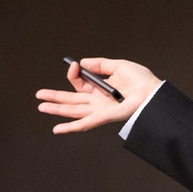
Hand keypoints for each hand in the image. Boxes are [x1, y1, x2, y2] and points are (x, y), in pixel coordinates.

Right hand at [35, 57, 161, 133]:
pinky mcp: (103, 117)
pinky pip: (84, 123)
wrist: (152, 92)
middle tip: (39, 95)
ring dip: (57, 109)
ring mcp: (99, 110)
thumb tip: (81, 62)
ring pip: (74, 111)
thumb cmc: (141, 80)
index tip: (74, 66)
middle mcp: (98, 100)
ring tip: (41, 107)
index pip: (80, 84)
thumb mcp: (118, 66)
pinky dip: (70, 127)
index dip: (74, 75)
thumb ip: (100, 64)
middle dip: (55, 97)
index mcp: (101, 88)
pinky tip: (57, 129)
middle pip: (72, 100)